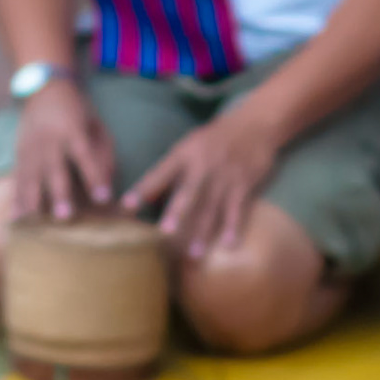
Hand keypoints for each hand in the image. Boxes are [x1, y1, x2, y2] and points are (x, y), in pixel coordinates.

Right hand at [13, 79, 115, 221]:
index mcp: (72, 129)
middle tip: (65, 217)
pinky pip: (17, 180)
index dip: (94, 177)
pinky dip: (16, 201)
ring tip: (35, 227)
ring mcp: (30, 148)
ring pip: (31, 178)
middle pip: (54, 169)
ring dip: (33, 203)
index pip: (84, 155)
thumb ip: (102, 155)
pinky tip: (15, 221)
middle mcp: (49, 139)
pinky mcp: (19, 155)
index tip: (104, 199)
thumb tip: (107, 186)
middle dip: (59, 194)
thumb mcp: (96, 126)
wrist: (44, 89)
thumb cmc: (78, 112)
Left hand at [124, 108, 280, 258]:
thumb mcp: (187, 147)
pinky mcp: (244, 185)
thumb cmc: (213, 141)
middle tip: (166, 232)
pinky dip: (233, 227)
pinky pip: (237, 209)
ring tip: (192, 254)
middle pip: (189, 191)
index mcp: (184, 154)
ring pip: (212, 207)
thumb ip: (167, 173)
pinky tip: (228, 245)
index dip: (143, 188)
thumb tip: (145, 200)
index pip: (160, 172)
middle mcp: (203, 165)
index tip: (126, 206)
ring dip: (203, 231)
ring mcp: (225, 176)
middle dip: (177, 211)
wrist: (254, 125)